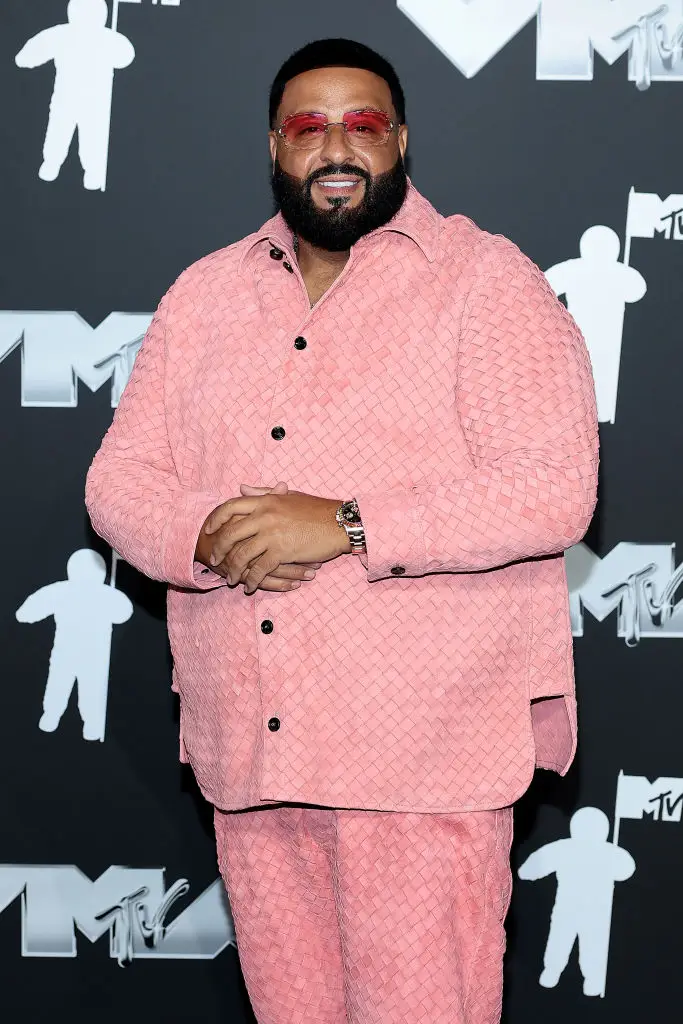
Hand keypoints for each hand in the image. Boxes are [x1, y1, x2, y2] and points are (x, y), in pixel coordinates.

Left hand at [203, 490, 349, 593]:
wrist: (339, 523)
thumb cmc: (316, 509)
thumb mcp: (288, 496)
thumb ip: (263, 493)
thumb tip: (241, 488)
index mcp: (265, 500)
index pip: (230, 506)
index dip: (215, 518)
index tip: (208, 529)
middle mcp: (265, 515)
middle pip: (230, 533)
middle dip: (219, 548)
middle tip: (214, 559)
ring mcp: (272, 534)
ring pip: (242, 554)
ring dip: (234, 570)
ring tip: (231, 578)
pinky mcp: (282, 552)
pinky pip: (260, 569)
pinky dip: (252, 580)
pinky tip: (250, 586)